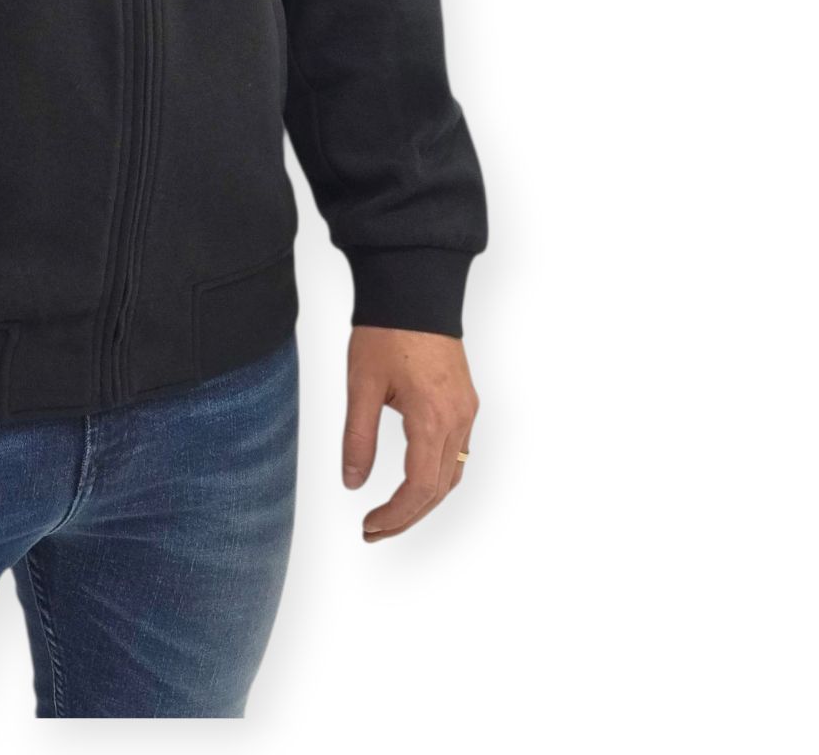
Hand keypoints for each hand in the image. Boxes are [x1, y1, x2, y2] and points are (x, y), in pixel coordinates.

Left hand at [343, 325, 477, 541]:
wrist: (415, 289)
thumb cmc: (386, 331)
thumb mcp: (361, 386)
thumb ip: (358, 438)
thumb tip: (352, 482)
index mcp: (432, 418)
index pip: (419, 489)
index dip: (395, 516)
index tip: (369, 527)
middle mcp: (457, 419)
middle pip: (439, 489)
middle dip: (407, 516)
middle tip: (374, 530)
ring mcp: (466, 410)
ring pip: (452, 474)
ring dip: (425, 500)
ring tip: (392, 514)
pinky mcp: (466, 401)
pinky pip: (458, 452)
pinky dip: (437, 475)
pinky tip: (413, 480)